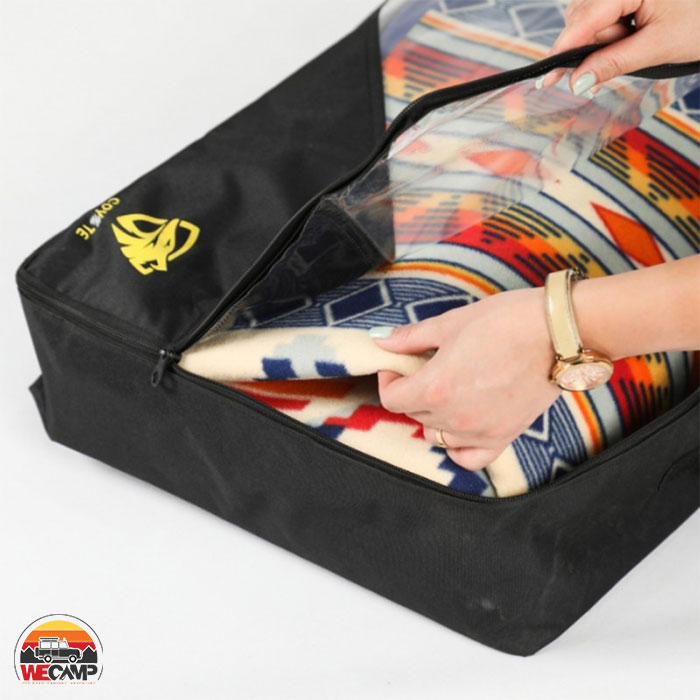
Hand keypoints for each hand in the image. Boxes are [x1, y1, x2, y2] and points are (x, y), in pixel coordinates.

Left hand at [370, 286, 561, 470]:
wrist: (558, 332)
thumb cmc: (506, 321)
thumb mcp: (451, 323)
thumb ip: (411, 338)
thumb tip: (380, 342)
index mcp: (435, 389)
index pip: (391, 399)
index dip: (388, 380)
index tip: (397, 367)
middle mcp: (454, 418)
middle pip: (414, 416)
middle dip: (412, 392)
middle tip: (426, 369)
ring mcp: (480, 432)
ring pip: (437, 436)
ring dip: (433, 417)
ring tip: (447, 392)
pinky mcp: (504, 437)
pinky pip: (469, 458)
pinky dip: (459, 447)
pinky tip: (462, 425)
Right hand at [540, 0, 699, 92]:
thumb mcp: (657, 47)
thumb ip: (613, 63)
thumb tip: (578, 81)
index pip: (584, 19)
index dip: (564, 50)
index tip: (547, 77)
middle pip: (582, 17)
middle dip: (590, 48)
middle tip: (602, 74)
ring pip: (590, 18)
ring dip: (601, 43)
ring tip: (631, 52)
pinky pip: (603, 15)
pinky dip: (609, 36)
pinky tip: (624, 45)